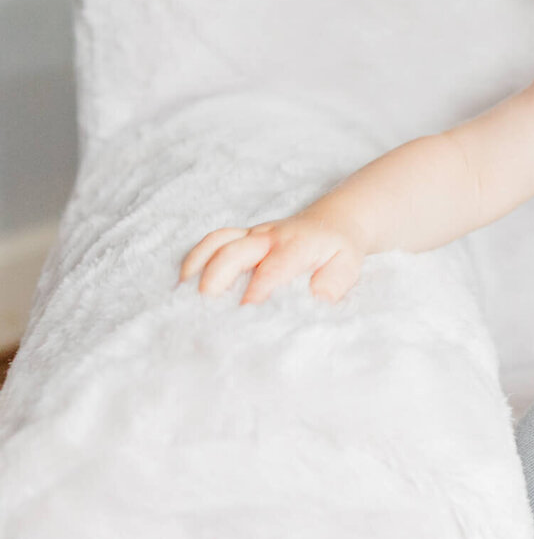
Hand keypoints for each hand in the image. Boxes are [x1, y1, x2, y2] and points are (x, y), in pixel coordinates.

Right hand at [176, 213, 366, 304]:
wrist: (334, 221)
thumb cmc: (338, 251)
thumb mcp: (346, 268)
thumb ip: (332, 285)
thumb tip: (315, 301)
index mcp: (296, 246)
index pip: (272, 270)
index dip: (256, 293)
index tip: (243, 318)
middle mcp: (269, 237)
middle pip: (234, 252)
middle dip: (215, 280)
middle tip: (203, 311)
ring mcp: (252, 234)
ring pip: (217, 242)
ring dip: (197, 268)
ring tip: (182, 298)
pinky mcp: (241, 236)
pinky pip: (213, 241)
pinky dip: (195, 258)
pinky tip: (184, 283)